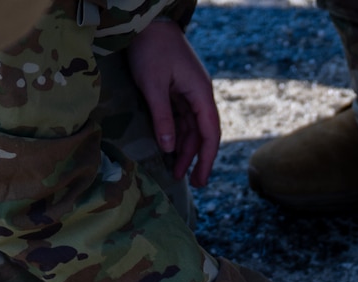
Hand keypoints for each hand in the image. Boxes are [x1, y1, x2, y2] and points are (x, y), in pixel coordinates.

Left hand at [127, 18, 221, 186]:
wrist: (147, 22)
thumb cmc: (151, 49)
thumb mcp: (153, 85)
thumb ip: (162, 118)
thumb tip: (170, 148)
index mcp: (201, 93)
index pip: (210, 133)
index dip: (206, 159)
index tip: (201, 180)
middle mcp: (199, 95)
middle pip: (202, 133)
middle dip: (196, 158)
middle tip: (192, 183)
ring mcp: (189, 92)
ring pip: (191, 127)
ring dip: (184, 148)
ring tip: (175, 170)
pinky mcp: (178, 89)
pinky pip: (181, 117)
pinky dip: (176, 134)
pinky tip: (169, 148)